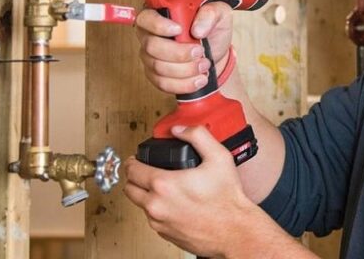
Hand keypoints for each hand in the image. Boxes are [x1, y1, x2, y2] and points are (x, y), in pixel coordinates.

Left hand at [124, 125, 256, 256]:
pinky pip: (153, 219)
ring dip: (145, 194)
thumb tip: (180, 129)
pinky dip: (157, 210)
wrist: (234, 231)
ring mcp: (159, 222)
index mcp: (164, 185)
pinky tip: (172, 202)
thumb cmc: (227, 199)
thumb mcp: (218, 157)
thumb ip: (197, 136)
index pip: (132, 171)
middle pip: (129, 189)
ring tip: (160, 187)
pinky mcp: (165, 234)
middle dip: (134, 178)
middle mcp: (157, 206)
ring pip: (140, 205)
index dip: (132, 161)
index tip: (136, 159)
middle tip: (143, 171)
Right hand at [135, 2, 232, 94]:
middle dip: (178, 53)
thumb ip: (209, 14)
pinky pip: (163, 83)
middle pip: (152, 47)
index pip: (146, 18)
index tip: (179, 29)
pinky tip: (199, 79)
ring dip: (185, 70)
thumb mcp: (218, 13)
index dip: (159, 26)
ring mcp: (150, 57)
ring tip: (204, 65)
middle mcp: (149, 35)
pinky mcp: (156, 75)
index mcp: (158, 13)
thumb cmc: (212, 28)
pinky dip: (184, 84)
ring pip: (158, 67)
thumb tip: (197, 30)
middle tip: (200, 52)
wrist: (215, 51)